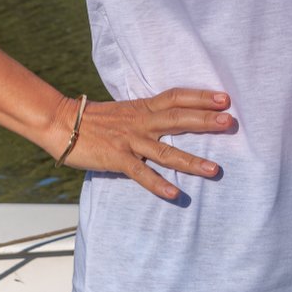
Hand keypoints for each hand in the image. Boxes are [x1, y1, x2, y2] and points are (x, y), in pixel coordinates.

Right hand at [54, 88, 231, 201]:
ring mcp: (130, 141)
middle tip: (230, 122)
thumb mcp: (129, 110)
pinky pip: (141, 173)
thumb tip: (176, 116)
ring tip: (214, 169)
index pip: (177, 97)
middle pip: (178, 119)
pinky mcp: (117, 159)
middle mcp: (141, 122)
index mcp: (145, 107)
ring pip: (166, 151)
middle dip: (205, 121)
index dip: (201, 97)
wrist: (61, 124)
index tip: (225, 99)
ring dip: (191, 160)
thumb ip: (151, 114)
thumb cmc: (97, 119)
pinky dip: (158, 184)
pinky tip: (175, 194)